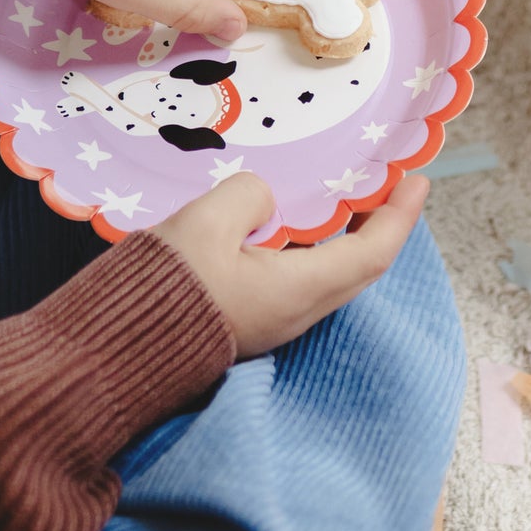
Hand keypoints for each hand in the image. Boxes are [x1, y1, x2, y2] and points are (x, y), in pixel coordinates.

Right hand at [157, 169, 429, 358]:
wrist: (114, 349)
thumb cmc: (163, 288)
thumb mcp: (206, 221)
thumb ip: (249, 194)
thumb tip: (265, 198)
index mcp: (297, 290)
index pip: (372, 253)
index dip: (400, 216)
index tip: (416, 181)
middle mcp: (295, 313)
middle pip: (359, 268)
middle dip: (381, 225)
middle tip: (389, 185)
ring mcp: (272, 323)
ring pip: (331, 277)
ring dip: (348, 238)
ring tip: (347, 199)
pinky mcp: (248, 322)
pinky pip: (301, 283)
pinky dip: (316, 250)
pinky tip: (293, 227)